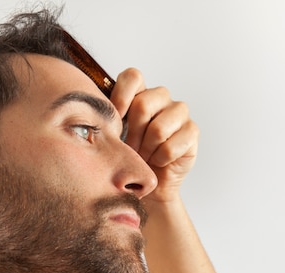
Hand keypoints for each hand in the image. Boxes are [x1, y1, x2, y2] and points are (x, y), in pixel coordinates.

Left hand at [110, 68, 198, 202]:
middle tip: (130, 149)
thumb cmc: (128, 157)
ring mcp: (179, 113)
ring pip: (158, 128)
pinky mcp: (192, 131)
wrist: (149, 183)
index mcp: (140, 92)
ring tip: (143, 157)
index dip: (121, 97)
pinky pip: (171, 146)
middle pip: (143, 105)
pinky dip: (160, 159)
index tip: (113, 122)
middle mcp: (161, 97)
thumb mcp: (113, 136)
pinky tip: (158, 161)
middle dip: (133, 134)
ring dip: (146, 149)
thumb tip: (92, 115)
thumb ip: (107, 120)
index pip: (132, 77)